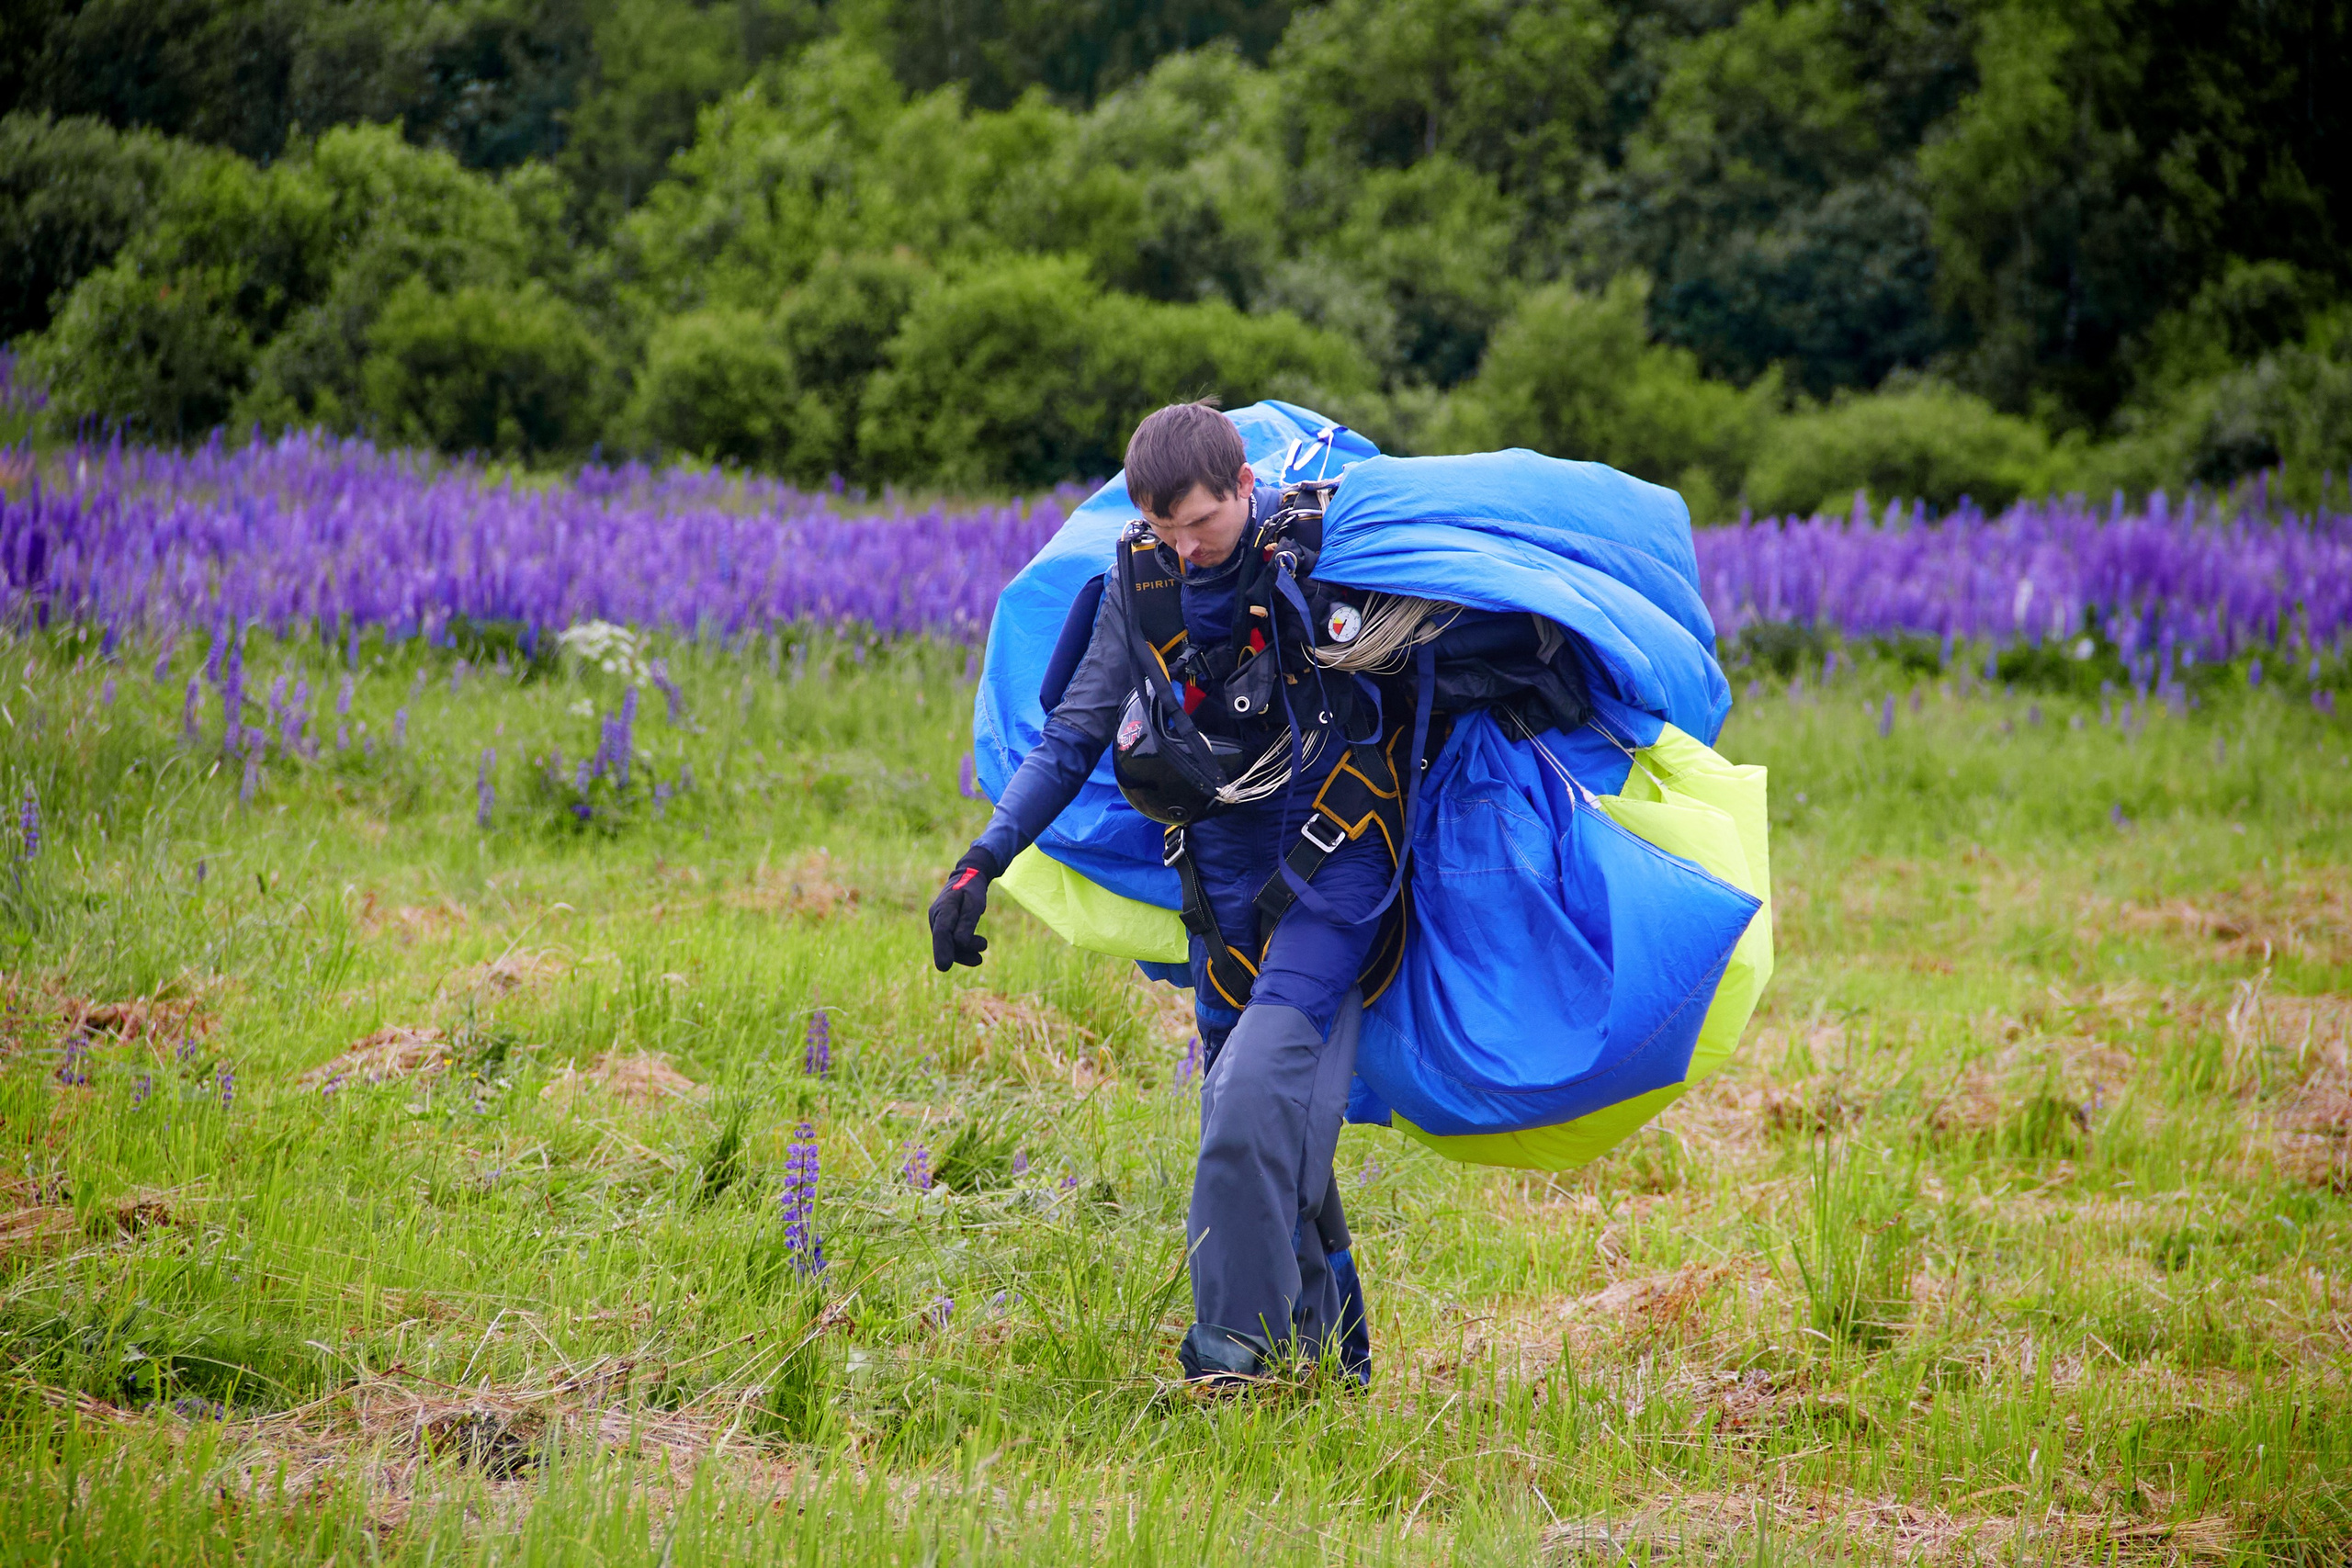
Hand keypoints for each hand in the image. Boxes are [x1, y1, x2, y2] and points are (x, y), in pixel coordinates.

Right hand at [928, 848, 998, 970]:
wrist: (967, 878)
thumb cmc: (972, 889)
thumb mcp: (975, 903)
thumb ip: (968, 922)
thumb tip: (960, 943)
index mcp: (943, 908)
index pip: (941, 932)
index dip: (942, 950)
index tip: (944, 967)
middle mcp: (936, 917)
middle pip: (944, 942)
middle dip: (961, 954)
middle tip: (979, 960)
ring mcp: (938, 924)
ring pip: (948, 946)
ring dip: (965, 953)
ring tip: (982, 951)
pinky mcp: (944, 929)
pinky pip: (951, 944)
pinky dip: (964, 951)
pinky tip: (977, 956)